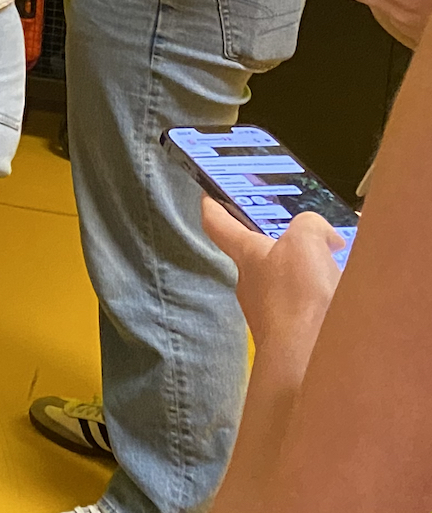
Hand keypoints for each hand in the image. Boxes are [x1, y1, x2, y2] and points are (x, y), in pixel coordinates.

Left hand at [201, 198, 343, 351]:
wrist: (310, 360)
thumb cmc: (298, 297)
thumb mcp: (305, 243)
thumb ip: (309, 226)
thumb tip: (323, 237)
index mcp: (247, 256)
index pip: (218, 225)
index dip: (212, 205)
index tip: (208, 194)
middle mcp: (251, 285)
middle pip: (259, 257)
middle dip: (282, 245)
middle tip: (310, 235)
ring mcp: (270, 314)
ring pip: (286, 285)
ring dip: (308, 275)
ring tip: (339, 267)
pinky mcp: (292, 336)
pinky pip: (306, 309)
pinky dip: (323, 300)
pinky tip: (345, 299)